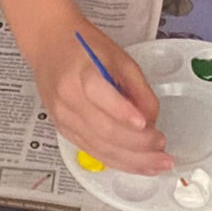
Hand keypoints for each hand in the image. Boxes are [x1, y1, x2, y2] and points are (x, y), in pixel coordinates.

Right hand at [24, 12, 169, 174]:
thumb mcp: (118, 57)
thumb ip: (138, 89)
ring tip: (158, 164)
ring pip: (100, 148)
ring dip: (132, 161)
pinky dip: (118, 161)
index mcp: (80, 74)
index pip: (99, 96)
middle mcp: (68, 100)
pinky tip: (137, 164)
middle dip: (138, 145)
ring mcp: (64, 119)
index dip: (123, 113)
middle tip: (163, 149)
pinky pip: (93, 151)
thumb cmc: (84, 47)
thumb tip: (153, 120)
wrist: (48, 46)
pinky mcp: (65, 131)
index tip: (147, 124)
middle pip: (103, 131)